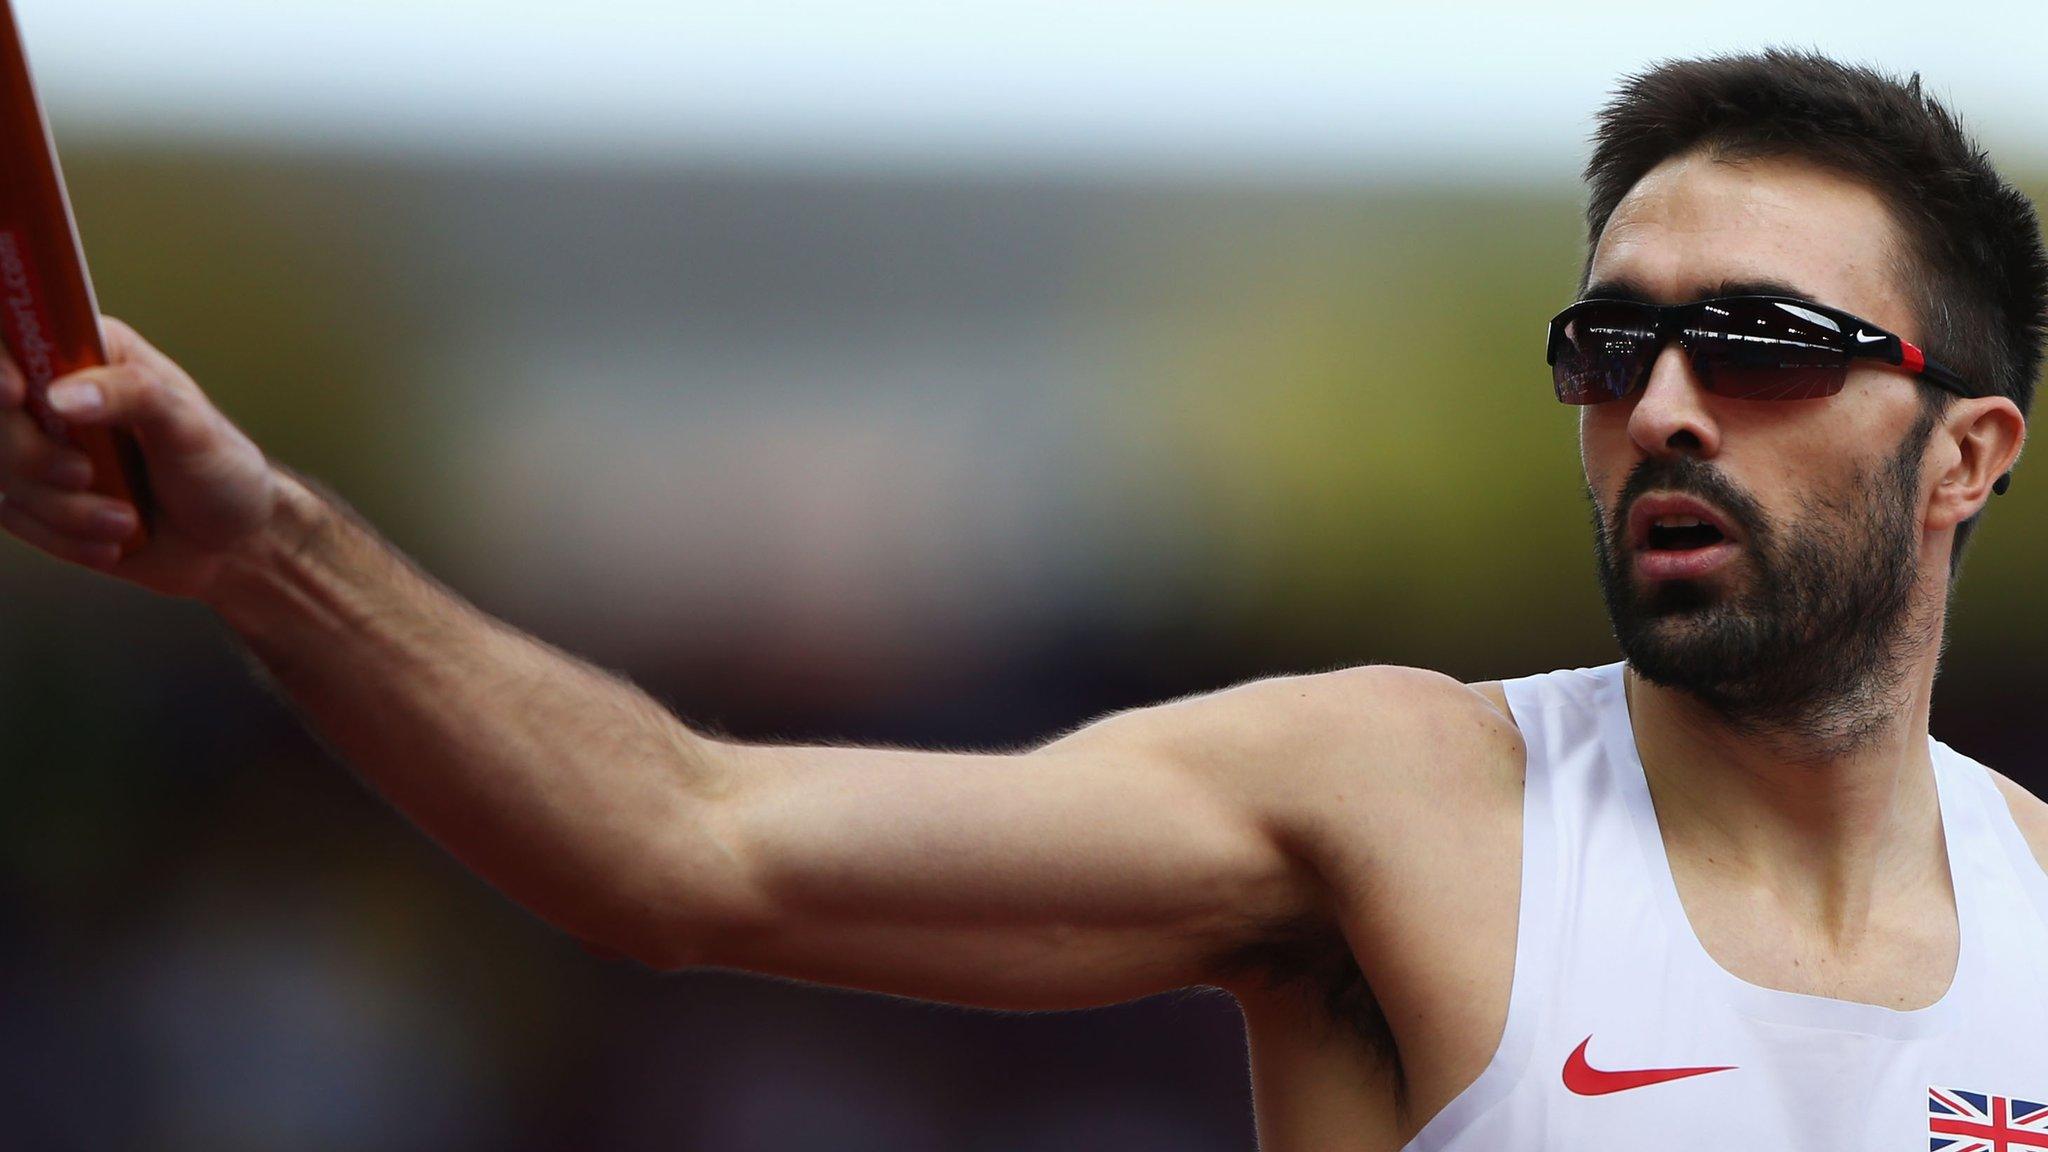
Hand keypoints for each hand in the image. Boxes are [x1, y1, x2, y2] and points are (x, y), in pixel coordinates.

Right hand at [0, 316, 278, 598]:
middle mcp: (57, 395)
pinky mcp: (38, 498)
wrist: (232, 543)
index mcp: (91, 354)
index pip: (16, 338)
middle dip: (34, 457)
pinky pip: (15, 517)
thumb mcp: (191, 426)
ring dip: (67, 509)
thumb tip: (64, 395)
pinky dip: (65, 537)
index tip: (15, 394)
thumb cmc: (221, 470)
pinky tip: (115, 539)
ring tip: (127, 518)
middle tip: (87, 475)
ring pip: (3, 473)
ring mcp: (43, 448)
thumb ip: (135, 395)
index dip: (0, 366)